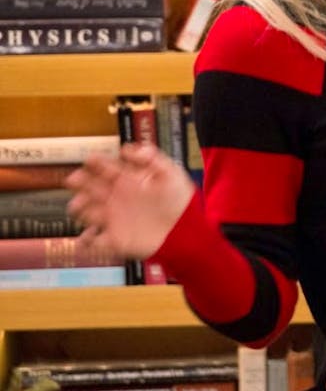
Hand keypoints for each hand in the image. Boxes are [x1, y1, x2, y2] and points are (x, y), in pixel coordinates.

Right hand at [66, 143, 195, 258]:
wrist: (188, 231)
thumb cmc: (181, 201)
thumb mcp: (171, 173)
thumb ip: (152, 158)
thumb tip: (127, 148)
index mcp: (130, 182)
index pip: (108, 169)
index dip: (98, 163)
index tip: (90, 158)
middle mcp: (118, 199)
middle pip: (93, 188)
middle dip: (82, 182)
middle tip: (74, 179)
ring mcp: (115, 219)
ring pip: (89, 212)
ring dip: (80, 208)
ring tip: (77, 205)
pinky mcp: (115, 240)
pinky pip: (95, 242)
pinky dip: (86, 241)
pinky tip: (83, 239)